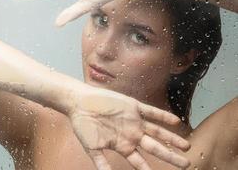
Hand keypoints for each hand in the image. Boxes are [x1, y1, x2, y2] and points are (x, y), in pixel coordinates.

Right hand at [69, 87, 190, 169]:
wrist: (80, 103)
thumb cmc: (83, 125)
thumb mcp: (91, 148)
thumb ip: (101, 164)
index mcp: (122, 146)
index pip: (140, 162)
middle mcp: (131, 134)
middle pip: (155, 148)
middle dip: (170, 157)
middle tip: (186, 164)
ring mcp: (134, 121)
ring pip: (157, 131)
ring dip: (171, 138)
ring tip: (186, 146)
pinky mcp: (134, 107)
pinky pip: (151, 112)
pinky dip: (163, 117)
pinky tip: (176, 121)